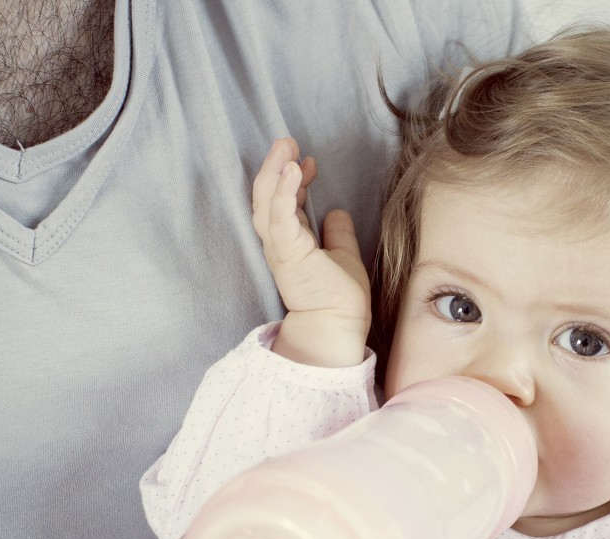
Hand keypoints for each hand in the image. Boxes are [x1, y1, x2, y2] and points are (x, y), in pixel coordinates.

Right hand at [251, 136, 371, 366]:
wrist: (338, 326)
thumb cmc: (339, 299)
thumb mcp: (343, 256)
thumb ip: (338, 234)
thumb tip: (337, 212)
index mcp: (291, 243)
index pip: (284, 203)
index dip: (292, 179)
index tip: (307, 162)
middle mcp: (280, 243)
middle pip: (267, 197)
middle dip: (274, 166)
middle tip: (286, 141)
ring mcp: (281, 247)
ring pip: (266, 202)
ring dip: (274, 171)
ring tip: (285, 145)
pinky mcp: (287, 252)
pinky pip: (279, 216)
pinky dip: (283, 190)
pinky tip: (293, 168)